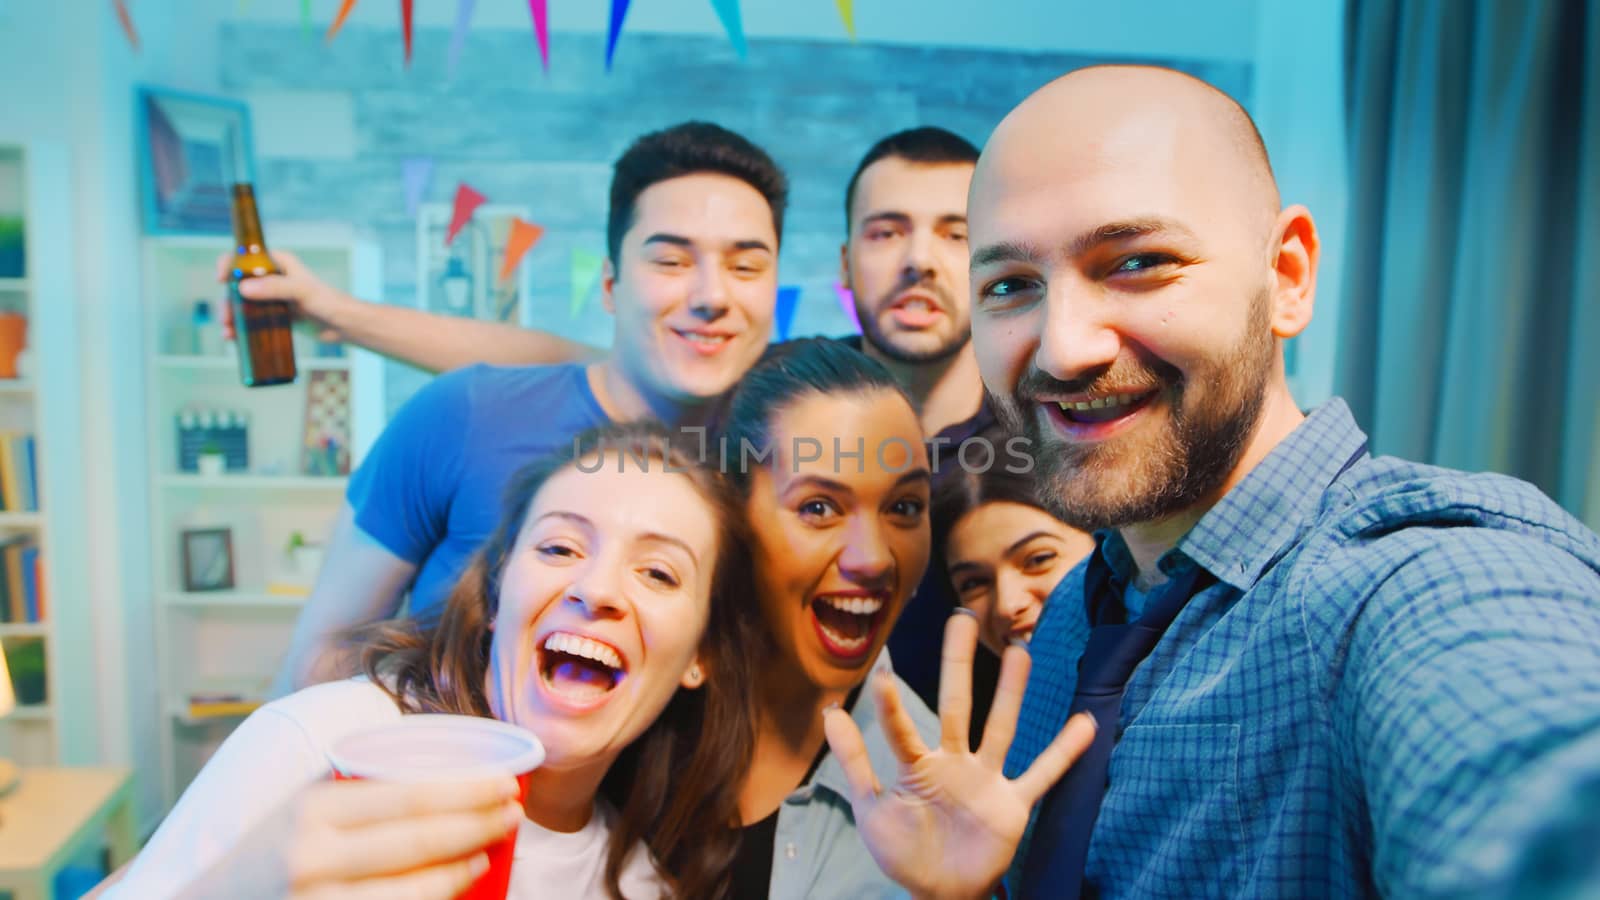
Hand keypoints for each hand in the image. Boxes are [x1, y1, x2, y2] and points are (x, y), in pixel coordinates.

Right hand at [176, 776, 523, 899]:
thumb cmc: (265, 853)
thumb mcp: (299, 808)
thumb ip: (354, 787)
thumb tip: (435, 759)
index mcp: (311, 811)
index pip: (405, 798)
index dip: (464, 792)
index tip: (504, 783)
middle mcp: (312, 860)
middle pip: (416, 843)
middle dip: (476, 825)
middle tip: (513, 812)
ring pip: (410, 892)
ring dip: (461, 870)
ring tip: (490, 847)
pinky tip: (458, 887)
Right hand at [214, 249, 354, 342]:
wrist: (342, 325)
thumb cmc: (327, 301)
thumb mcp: (301, 291)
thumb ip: (275, 288)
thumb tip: (243, 289)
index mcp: (276, 262)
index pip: (244, 257)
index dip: (228, 265)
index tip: (221, 279)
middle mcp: (270, 277)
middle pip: (237, 285)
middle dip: (227, 301)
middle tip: (226, 318)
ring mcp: (271, 297)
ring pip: (242, 304)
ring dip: (231, 316)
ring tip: (228, 333)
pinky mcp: (274, 315)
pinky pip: (252, 319)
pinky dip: (241, 328)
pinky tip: (233, 338)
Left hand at [823, 611, 1096, 899]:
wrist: (940, 893)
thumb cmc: (904, 852)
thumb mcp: (871, 810)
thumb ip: (854, 763)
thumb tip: (831, 712)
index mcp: (917, 766)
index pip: (901, 730)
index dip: (891, 707)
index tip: (882, 674)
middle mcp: (953, 762)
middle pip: (956, 706)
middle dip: (957, 664)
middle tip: (961, 618)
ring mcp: (985, 781)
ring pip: (1000, 729)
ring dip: (1011, 693)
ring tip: (1019, 651)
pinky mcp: (1011, 805)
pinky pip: (1042, 775)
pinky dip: (1064, 752)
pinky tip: (1085, 723)